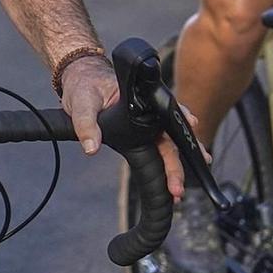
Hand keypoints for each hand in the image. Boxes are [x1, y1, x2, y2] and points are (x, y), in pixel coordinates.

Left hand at [60, 54, 186, 200]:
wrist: (81, 81)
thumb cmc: (85, 86)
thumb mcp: (82, 101)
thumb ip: (86, 123)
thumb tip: (92, 148)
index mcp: (143, 101)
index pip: (167, 116)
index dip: (182, 127)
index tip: (191, 137)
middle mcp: (151, 114)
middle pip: (171, 140)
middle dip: (177, 164)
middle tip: (177, 188)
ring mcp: (148, 125)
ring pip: (169, 147)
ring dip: (176, 168)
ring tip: (177, 191)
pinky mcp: (140, 133)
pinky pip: (157, 150)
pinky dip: (165, 166)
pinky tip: (170, 182)